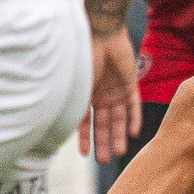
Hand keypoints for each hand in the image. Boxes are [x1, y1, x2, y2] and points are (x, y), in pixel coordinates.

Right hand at [79, 31, 140, 163]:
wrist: (103, 33)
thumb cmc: (83, 56)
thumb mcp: (76, 83)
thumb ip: (73, 102)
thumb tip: (59, 124)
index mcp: (85, 94)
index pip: (84, 121)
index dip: (84, 138)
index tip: (85, 155)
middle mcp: (101, 95)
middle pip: (104, 123)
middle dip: (103, 142)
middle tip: (104, 161)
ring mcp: (116, 90)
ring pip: (119, 118)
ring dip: (119, 135)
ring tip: (119, 152)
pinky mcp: (131, 84)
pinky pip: (134, 105)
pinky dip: (134, 118)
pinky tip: (134, 133)